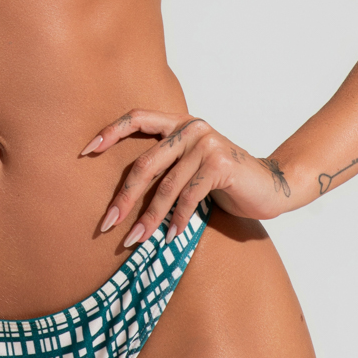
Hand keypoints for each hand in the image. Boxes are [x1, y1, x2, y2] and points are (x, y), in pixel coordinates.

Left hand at [81, 110, 292, 242]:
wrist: (271, 185)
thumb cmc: (224, 180)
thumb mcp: (191, 165)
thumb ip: (166, 164)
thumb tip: (122, 192)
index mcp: (179, 123)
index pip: (137, 118)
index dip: (110, 132)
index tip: (86, 151)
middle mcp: (191, 127)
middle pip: (145, 163)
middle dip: (125, 197)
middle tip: (107, 223)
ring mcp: (206, 144)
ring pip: (166, 187)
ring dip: (149, 218)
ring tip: (135, 240)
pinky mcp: (220, 164)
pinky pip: (188, 197)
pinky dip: (177, 221)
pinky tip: (169, 237)